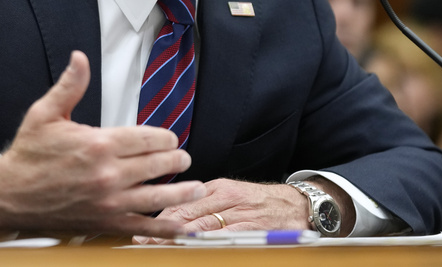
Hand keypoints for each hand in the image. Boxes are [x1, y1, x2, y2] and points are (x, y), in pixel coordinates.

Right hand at [0, 50, 204, 236]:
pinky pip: (143, 227)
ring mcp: (109, 202)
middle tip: (184, 159)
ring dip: (182, 191)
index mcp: (98, 144)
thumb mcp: (45, 114)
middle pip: (157, 165)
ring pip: (157, 196)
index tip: (170, 139)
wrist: (8, 196)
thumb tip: (80, 58)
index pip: (147, 138)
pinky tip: (182, 226)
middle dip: (175, 160)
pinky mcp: (105, 223)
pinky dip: (166, 229)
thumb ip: (70, 86)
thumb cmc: (27, 155)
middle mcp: (108, 174)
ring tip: (197, 185)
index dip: (164, 138)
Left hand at [136, 177, 354, 241]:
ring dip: (181, 243)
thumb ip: (205, 203)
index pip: (183, 204)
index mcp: (220, 189)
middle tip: (144, 245)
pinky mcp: (255, 232)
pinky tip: (196, 253)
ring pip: (205, 232)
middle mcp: (229, 200)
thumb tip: (171, 216)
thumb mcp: (231, 193)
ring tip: (161, 251)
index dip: (160, 220)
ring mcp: (242, 217)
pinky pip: (228, 242)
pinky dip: (209, 249)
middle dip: (165, 234)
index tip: (142, 232)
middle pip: (190, 219)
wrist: (299, 206)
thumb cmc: (260, 202)